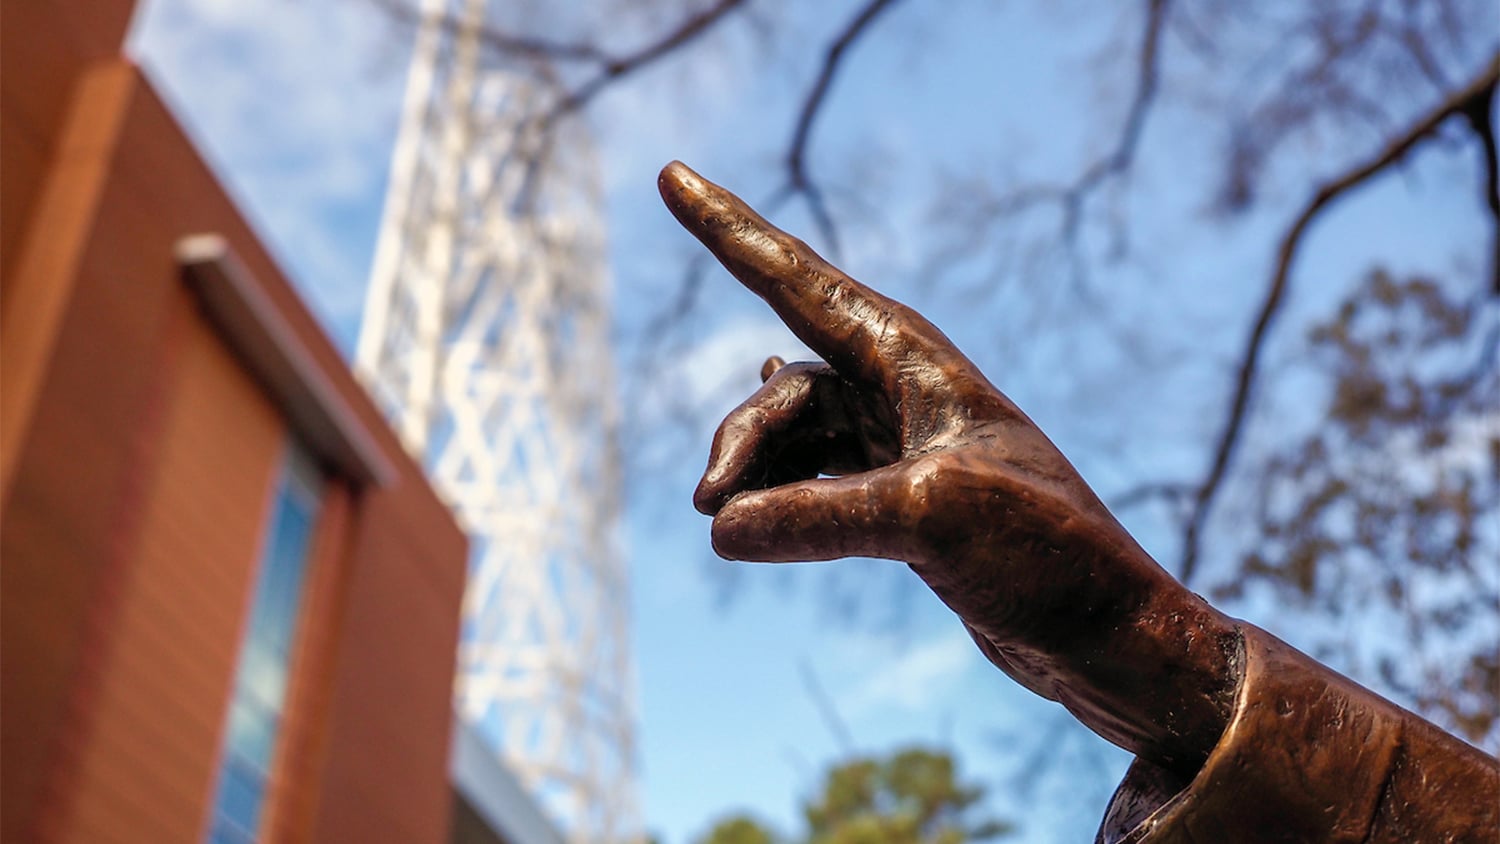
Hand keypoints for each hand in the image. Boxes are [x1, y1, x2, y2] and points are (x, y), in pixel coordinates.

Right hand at [660, 161, 1239, 774]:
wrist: (1107, 627)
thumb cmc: (1045, 553)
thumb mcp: (929, 519)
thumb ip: (817, 517)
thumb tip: (718, 528)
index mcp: (911, 359)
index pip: (796, 280)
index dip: (727, 227)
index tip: (668, 173)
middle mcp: (901, 387)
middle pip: (782, 392)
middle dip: (738, 441)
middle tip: (708, 507)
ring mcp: (899, 441)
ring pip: (792, 438)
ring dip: (754, 476)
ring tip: (728, 527)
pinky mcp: (900, 494)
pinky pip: (812, 475)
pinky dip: (780, 498)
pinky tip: (755, 514)